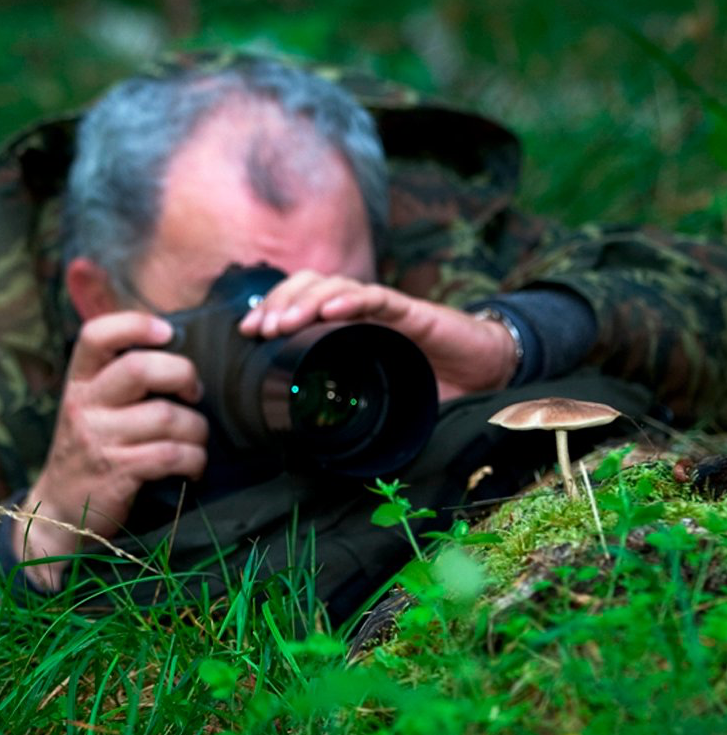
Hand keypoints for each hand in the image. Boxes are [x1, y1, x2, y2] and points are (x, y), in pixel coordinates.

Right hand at [13, 311, 207, 588]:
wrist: (60, 509)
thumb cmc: (92, 448)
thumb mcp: (93, 405)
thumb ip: (121, 375)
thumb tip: (175, 343)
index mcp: (80, 381)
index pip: (96, 335)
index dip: (135, 325)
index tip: (167, 332)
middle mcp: (85, 405)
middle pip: (140, 369)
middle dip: (183, 374)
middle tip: (194, 392)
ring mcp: (99, 439)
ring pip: (167, 417)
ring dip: (197, 428)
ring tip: (197, 439)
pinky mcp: (117, 472)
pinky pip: (172, 455)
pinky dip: (195, 459)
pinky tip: (193, 465)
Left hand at [238, 270, 518, 400]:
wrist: (485, 369)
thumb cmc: (431, 382)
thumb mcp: (382, 400)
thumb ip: (354, 411)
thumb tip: (315, 447)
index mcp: (347, 329)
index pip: (302, 305)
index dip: (273, 310)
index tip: (249, 332)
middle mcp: (361, 312)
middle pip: (310, 287)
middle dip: (279, 302)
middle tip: (259, 329)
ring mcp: (384, 310)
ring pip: (335, 287)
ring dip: (305, 301)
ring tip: (283, 323)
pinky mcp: (411, 313)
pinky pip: (376, 299)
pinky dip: (350, 301)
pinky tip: (328, 312)